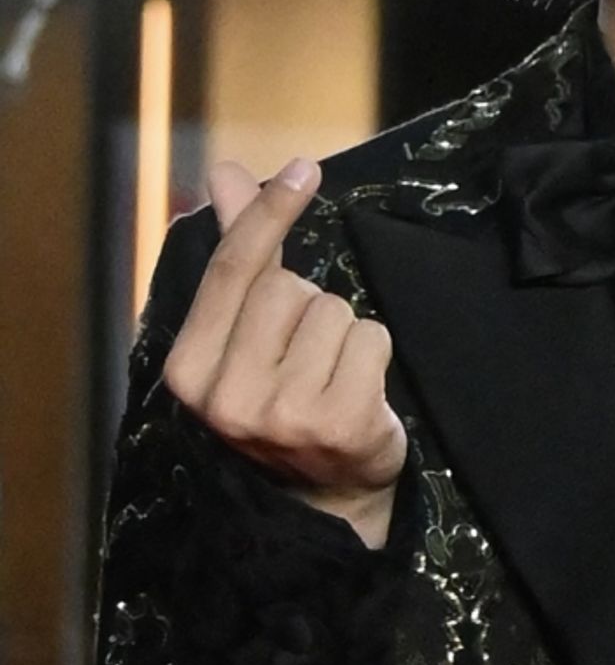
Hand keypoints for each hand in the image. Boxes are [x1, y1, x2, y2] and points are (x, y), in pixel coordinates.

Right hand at [162, 159, 405, 548]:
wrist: (327, 493)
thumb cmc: (284, 398)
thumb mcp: (247, 333)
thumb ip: (239, 252)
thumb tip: (223, 172)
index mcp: (189, 371)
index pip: (234, 270)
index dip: (269, 214)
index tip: (303, 170)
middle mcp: (227, 398)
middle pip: (288, 286)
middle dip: (307, 301)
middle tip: (304, 351)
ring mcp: (284, 415)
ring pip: (332, 310)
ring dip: (342, 331)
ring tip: (330, 375)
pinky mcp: (339, 423)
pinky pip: (371, 337)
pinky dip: (374, 352)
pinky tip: (359, 390)